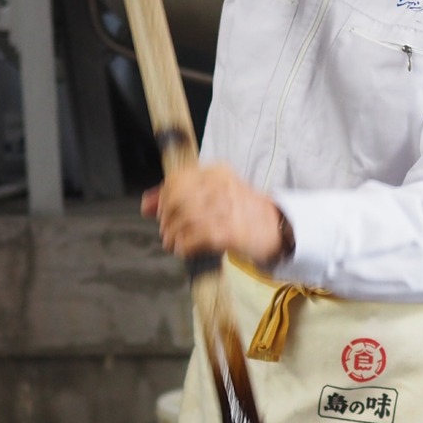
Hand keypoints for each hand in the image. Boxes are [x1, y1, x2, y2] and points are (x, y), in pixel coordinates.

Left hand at [141, 165, 284, 267]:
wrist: (277, 228)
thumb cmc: (242, 211)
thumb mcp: (214, 194)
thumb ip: (179, 195)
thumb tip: (145, 204)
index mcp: (216, 172)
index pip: (177, 179)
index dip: (162, 197)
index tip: (156, 212)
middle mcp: (221, 186)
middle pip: (176, 200)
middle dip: (166, 219)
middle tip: (167, 231)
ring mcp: (226, 209)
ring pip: (183, 220)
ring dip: (173, 236)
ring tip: (174, 243)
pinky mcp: (229, 232)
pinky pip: (195, 238)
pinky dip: (184, 247)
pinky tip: (184, 250)